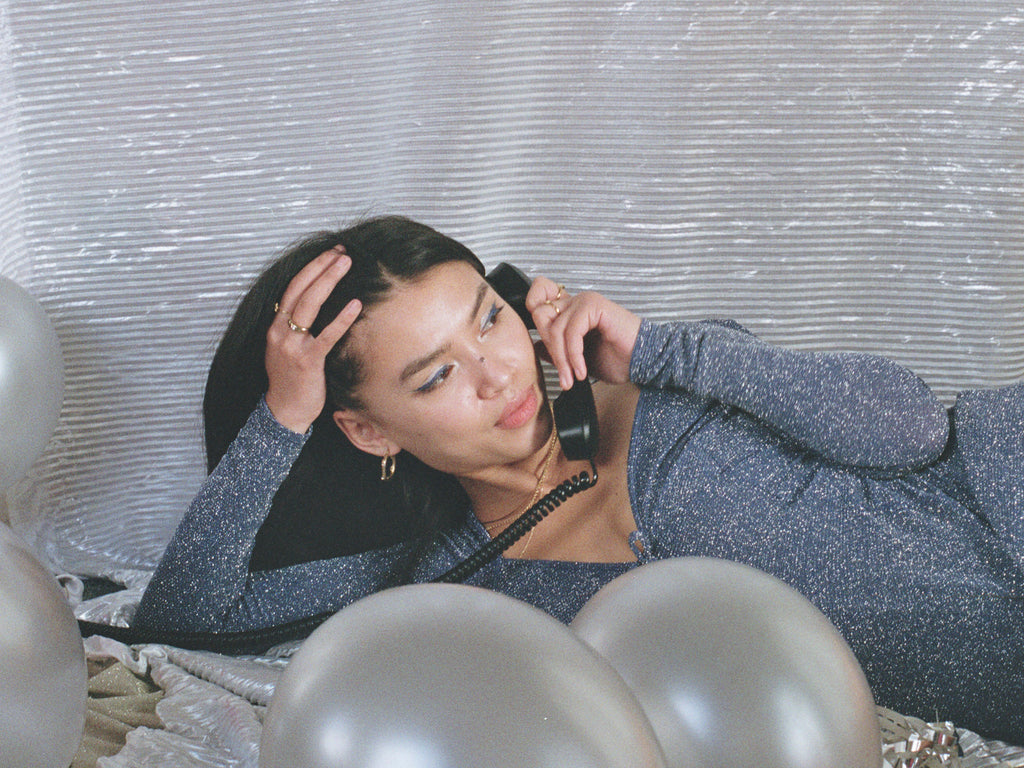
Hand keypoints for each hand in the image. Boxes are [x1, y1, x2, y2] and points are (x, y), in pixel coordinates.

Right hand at [265, 245, 361, 432]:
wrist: (284, 413)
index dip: (311, 269)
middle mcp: (280, 332)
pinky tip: (355, 305)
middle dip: (321, 267)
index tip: (329, 254)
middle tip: (342, 252)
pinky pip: (326, 336)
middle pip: (300, 290)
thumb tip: (319, 309)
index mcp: (275, 327)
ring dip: (329, 281)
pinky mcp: (308, 361)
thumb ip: (297, 329)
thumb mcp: (287, 350)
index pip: (292, 289)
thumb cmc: (291, 382)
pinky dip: (341, 318)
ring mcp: (292, 346)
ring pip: (309, 305)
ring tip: (346, 265)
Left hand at [525, 276, 640, 389]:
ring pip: (555, 328)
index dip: (533, 314)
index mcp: (571, 310)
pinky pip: (571, 332)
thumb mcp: (578, 360)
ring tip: (571, 378)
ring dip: (562, 359)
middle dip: (550, 349)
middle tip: (563, 373)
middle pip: (540, 314)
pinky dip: (574, 356)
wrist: (643, 362)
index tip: (547, 346)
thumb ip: (558, 351)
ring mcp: (585, 301)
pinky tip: (582, 371)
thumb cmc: (618, 359)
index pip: (538, 296)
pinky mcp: (594, 306)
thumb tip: (537, 346)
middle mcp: (576, 301)